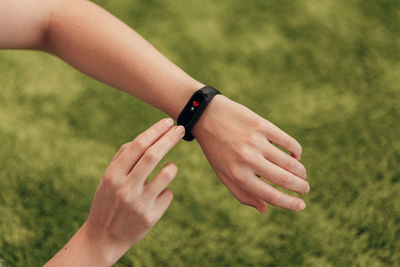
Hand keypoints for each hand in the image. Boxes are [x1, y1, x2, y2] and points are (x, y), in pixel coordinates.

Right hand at [45, 119, 183, 266]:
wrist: (103, 237)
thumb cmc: (108, 200)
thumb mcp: (108, 178)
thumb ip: (124, 157)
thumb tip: (148, 136)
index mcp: (112, 175)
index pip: (137, 145)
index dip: (155, 131)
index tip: (168, 122)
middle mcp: (125, 188)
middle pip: (153, 155)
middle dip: (170, 139)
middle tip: (181, 129)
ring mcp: (139, 204)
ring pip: (168, 173)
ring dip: (172, 166)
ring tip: (169, 167)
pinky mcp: (151, 217)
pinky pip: (168, 194)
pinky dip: (165, 190)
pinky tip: (155, 197)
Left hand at [192, 95, 308, 212]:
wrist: (206, 116)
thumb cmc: (216, 149)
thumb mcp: (223, 174)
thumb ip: (243, 194)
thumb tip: (265, 209)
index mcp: (238, 175)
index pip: (271, 195)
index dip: (290, 203)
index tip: (302, 206)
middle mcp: (248, 160)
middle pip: (285, 179)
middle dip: (300, 187)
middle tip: (305, 189)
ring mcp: (256, 141)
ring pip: (289, 162)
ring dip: (300, 171)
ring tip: (302, 174)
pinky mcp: (262, 125)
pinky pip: (288, 142)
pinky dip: (296, 150)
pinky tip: (295, 154)